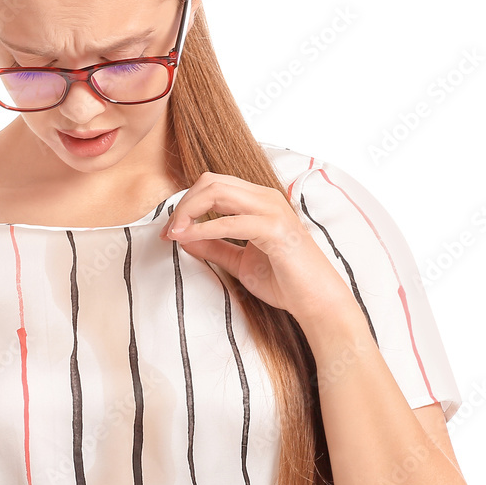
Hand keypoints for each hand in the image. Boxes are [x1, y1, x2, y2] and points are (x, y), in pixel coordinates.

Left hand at [159, 171, 357, 323]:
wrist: (316, 302)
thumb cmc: (284, 281)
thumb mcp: (239, 261)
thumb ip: (213, 246)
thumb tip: (183, 235)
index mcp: (259, 201)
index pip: (213, 185)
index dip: (186, 203)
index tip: (170, 230)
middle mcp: (266, 198)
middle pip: (211, 182)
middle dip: (183, 204)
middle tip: (169, 231)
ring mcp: (272, 210)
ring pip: (217, 192)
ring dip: (189, 211)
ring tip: (174, 233)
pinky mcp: (275, 230)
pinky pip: (230, 222)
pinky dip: (203, 228)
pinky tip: (188, 239)